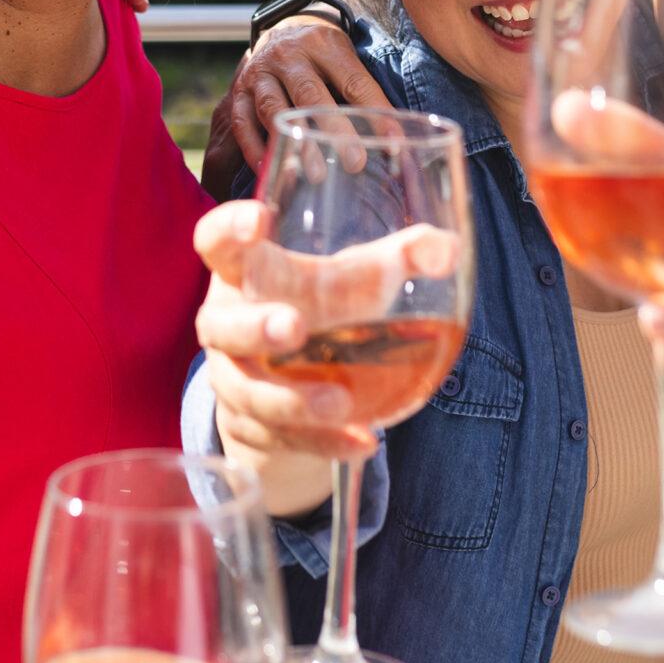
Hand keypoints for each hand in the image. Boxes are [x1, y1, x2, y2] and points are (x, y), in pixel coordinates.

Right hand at [191, 199, 457, 512]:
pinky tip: (362, 442)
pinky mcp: (253, 428)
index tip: (257, 220)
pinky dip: (323, 442)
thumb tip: (447, 249)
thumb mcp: (356, 277)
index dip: (229, 230)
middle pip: (223, 326)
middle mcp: (227, 324)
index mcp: (244, 273)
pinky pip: (283, 438)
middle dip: (255, 328)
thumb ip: (401, 257)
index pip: (216, 243)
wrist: (293, 380)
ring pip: (248, 393)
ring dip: (291, 400)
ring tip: (339, 403)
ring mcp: (234, 379)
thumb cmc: (320, 305)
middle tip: (294, 327)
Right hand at [222, 16, 390, 172]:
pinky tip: (271, 169)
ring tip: (316, 174)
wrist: (279, 28)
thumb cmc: (322, 54)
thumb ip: (363, 91)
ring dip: (296, 142)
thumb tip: (395, 139)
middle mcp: (288, 56)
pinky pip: (242, 123)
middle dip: (334, 131)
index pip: (353, 81)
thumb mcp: (345, 57)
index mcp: (324, 44)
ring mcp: (259, 73)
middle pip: (311, 94)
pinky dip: (254, 148)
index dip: (375, 112)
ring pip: (274, 109)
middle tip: (355, 163)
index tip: (394, 143)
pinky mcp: (238, 92)